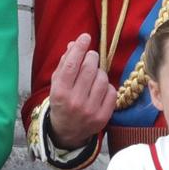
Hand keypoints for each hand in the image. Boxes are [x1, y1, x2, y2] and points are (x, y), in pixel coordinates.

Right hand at [48, 33, 116, 147]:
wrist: (67, 132)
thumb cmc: (61, 103)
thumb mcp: (57, 84)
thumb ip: (64, 64)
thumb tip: (74, 44)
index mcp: (60, 92)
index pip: (72, 64)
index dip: (80, 48)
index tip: (85, 37)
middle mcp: (75, 102)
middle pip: (89, 69)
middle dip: (91, 57)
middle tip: (91, 56)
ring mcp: (90, 110)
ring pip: (102, 78)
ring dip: (99, 71)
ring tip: (93, 75)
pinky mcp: (103, 117)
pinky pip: (111, 91)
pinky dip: (107, 86)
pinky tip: (99, 88)